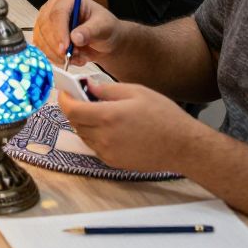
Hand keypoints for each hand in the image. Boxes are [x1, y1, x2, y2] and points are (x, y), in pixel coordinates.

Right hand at [33, 0, 120, 65]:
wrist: (102, 41)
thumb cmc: (104, 28)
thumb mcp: (104, 27)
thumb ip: (90, 31)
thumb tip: (75, 38)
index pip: (57, 13)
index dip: (60, 31)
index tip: (66, 48)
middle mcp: (52, 7)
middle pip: (45, 27)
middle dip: (58, 45)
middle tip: (76, 55)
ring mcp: (45, 22)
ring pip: (41, 40)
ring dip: (58, 54)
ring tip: (78, 57)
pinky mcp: (43, 36)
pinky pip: (42, 50)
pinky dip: (55, 59)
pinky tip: (71, 60)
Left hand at [59, 82, 202, 172]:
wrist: (183, 146)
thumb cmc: (164, 117)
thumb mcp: (135, 92)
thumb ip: (106, 89)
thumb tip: (87, 86)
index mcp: (107, 116)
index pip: (71, 109)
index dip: (64, 99)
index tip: (65, 92)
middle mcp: (104, 136)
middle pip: (75, 122)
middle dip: (76, 109)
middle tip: (85, 99)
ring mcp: (108, 152)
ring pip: (84, 135)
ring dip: (86, 123)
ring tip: (103, 114)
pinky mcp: (113, 162)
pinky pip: (95, 147)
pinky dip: (96, 136)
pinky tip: (112, 129)